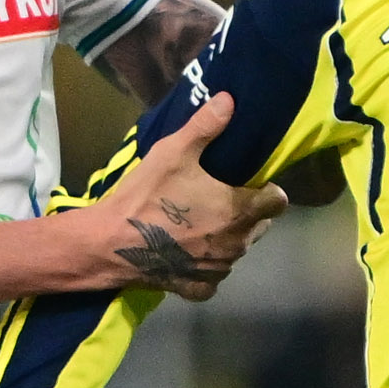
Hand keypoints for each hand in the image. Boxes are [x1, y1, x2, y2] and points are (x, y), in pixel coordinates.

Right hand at [83, 91, 287, 296]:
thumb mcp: (173, 152)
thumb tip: (229, 98)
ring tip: (197, 224)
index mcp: (240, 211)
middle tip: (216, 199)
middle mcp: (237, 244)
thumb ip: (205, 126)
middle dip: (246, 213)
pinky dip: (205, 265)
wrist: (110, 244)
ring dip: (226, 238)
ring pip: (237, 250)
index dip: (266, 190)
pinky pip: (214, 276)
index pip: (278, 201)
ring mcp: (219, 270)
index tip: (245, 183)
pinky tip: (186, 252)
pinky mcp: (199, 288)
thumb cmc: (146, 195)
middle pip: (259, 226)